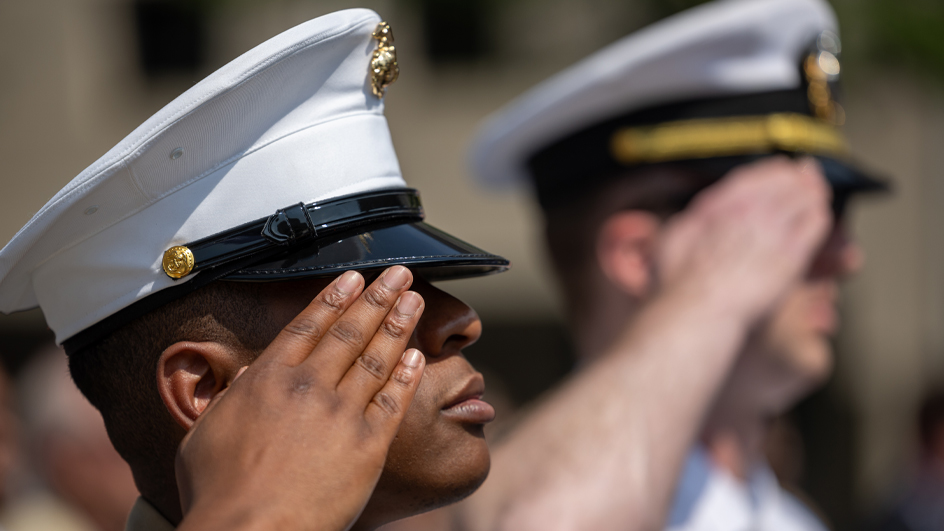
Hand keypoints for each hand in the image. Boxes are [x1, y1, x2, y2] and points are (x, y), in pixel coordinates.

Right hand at [175, 266, 425, 530]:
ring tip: (414, 301)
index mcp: (267, 380)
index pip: (307, 326)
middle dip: (376, 297)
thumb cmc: (219, 493)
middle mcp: (308, 387)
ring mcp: (341, 414)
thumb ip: (231, 399)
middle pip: (350, 331)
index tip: (352, 277)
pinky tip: (417, 356)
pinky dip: (406, 376)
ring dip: (398, 325)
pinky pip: (393, 401)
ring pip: (376, 358)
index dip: (334, 298)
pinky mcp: (368, 446)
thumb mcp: (206, 435)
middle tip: (398, 274)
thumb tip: (247, 377)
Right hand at [656, 156, 831, 323]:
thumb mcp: (673, 238)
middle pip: (786, 182)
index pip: (755, 176)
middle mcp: (749, 210)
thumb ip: (692, 219)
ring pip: (805, 198)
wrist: (699, 309)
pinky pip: (815, 223)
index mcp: (720, 204)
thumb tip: (700, 212)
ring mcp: (772, 230)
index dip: (773, 171)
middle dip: (800, 178)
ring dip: (814, 194)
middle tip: (810, 177)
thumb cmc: (680, 283)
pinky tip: (821, 217)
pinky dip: (820, 217)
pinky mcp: (792, 254)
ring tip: (819, 195)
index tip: (782, 170)